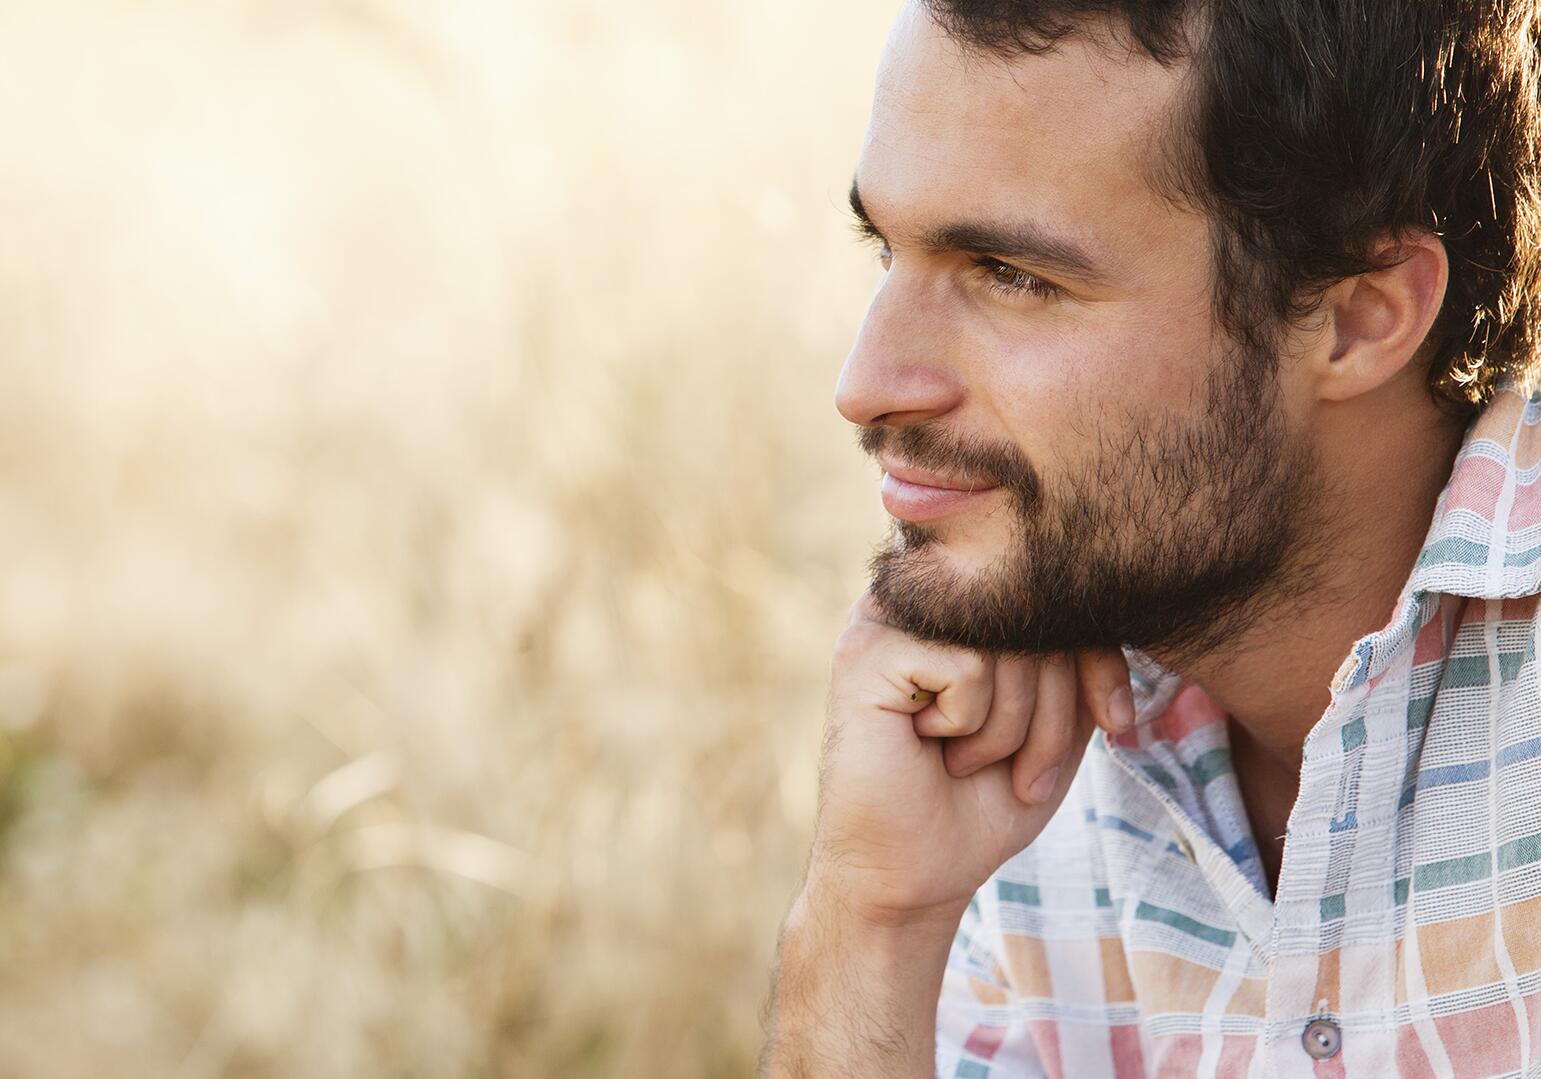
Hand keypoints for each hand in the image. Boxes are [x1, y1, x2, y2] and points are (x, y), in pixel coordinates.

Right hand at [806, 591, 1132, 927]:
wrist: (909, 876)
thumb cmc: (977, 802)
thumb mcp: (1058, 722)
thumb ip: (1077, 659)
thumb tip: (1103, 607)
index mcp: (960, 605)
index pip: (1058, 598)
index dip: (1102, 660)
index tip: (1116, 722)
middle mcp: (920, 596)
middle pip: (1036, 619)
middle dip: (1054, 713)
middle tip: (1020, 772)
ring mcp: (885, 617)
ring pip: (1006, 643)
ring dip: (1008, 729)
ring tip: (963, 759)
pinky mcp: (865, 651)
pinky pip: (967, 669)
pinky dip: (966, 725)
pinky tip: (925, 742)